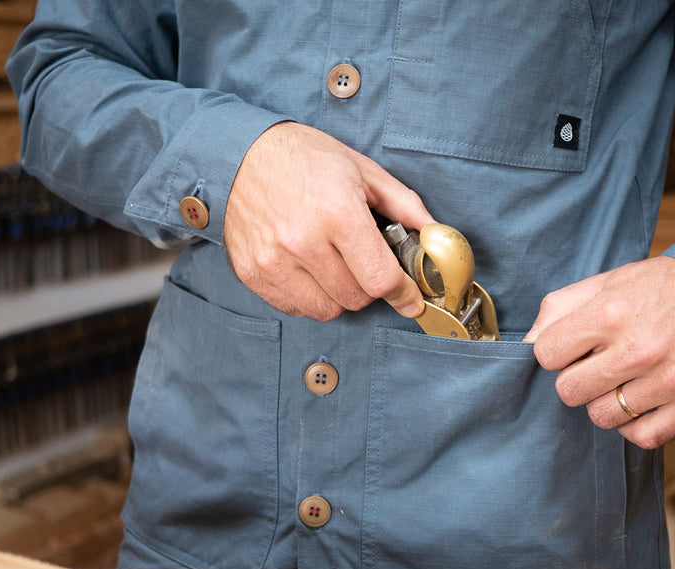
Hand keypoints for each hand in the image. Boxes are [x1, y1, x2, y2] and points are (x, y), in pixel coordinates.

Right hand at [224, 122, 432, 319]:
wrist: (238, 153)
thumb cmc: (304, 158)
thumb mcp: (361, 170)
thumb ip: (405, 205)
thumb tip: (436, 234)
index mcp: (337, 213)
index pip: (381, 279)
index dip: (403, 292)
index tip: (409, 295)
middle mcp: (303, 241)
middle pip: (356, 299)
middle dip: (369, 287)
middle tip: (364, 263)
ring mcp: (274, 260)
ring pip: (326, 309)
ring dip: (339, 295)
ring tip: (334, 264)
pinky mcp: (253, 273)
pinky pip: (295, 307)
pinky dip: (309, 296)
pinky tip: (308, 268)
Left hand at [524, 256, 674, 448]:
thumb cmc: (662, 286)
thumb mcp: (607, 281)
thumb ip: (560, 308)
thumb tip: (526, 343)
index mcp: (611, 314)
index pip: (546, 354)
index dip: (555, 352)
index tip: (572, 347)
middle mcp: (638, 349)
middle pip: (568, 391)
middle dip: (575, 379)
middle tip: (595, 366)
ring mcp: (667, 380)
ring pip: (601, 417)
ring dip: (604, 402)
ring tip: (622, 380)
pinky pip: (641, 436)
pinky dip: (634, 425)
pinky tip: (639, 402)